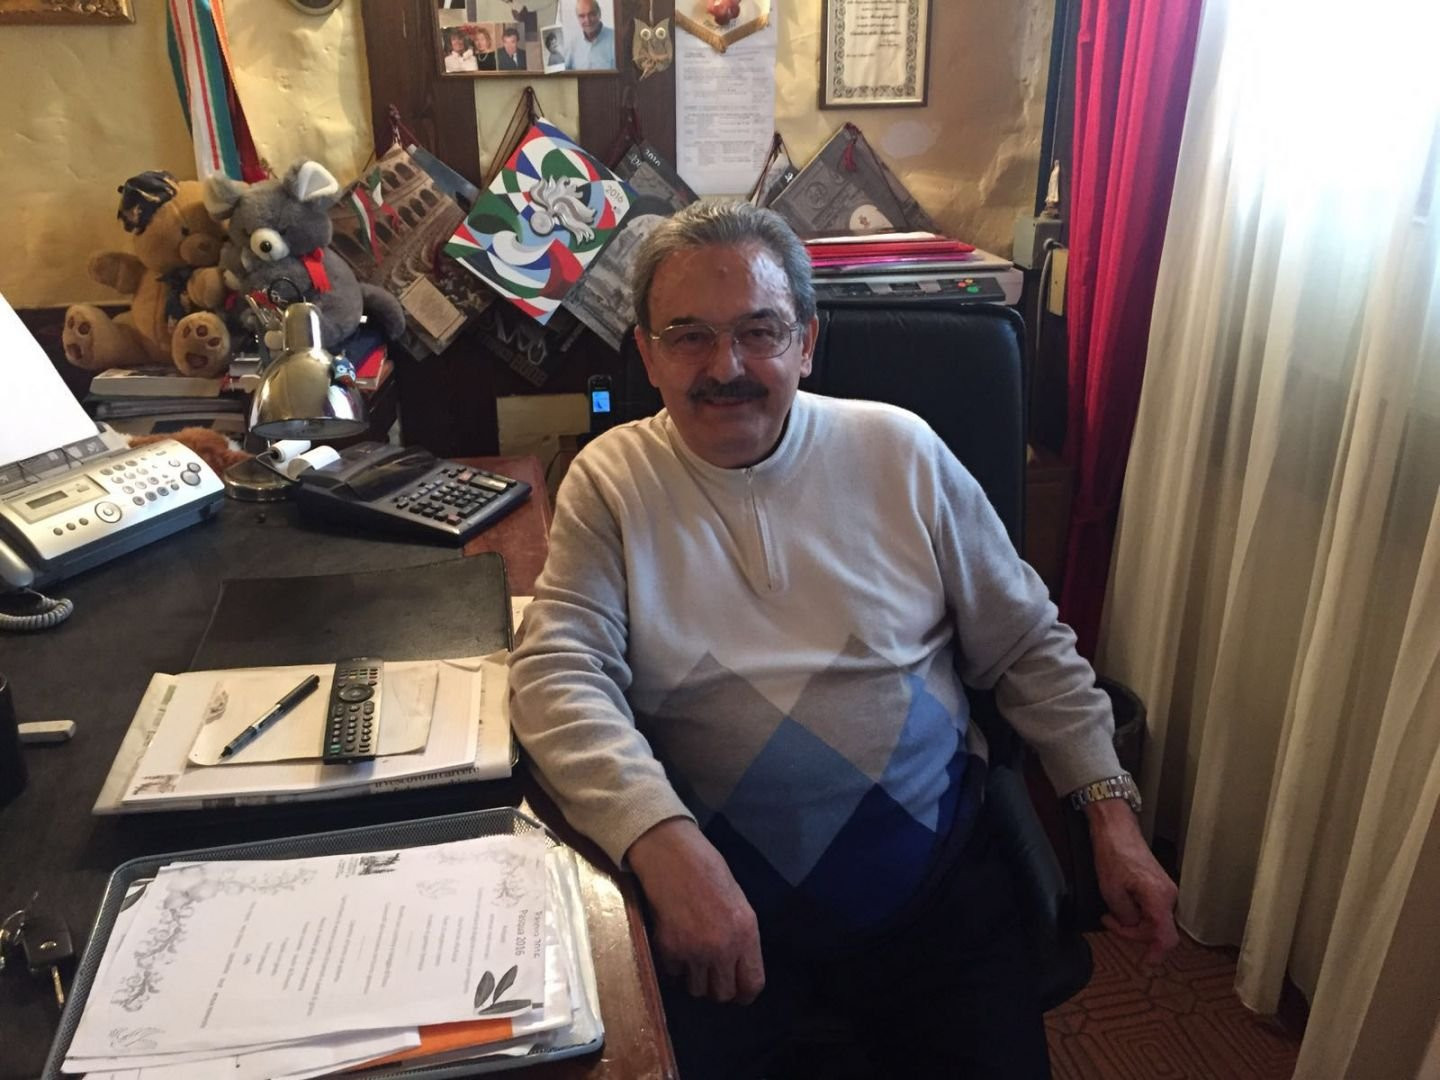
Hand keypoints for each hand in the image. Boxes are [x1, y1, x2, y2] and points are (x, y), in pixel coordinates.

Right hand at [625, 818, 764, 1003]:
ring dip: (695, 978)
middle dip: (718, 987)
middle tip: (711, 974)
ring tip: (691, 956)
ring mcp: (694, 952)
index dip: (745, 993)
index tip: (738, 993)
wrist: (673, 857)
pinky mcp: (669, 951)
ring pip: (696, 989)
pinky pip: (674, 974)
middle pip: (723, 993)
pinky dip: (674, 965)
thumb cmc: (709, 873)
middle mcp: (723, 949)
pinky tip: (675, 943)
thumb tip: (738, 966)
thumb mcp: (738, 903)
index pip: (752, 983)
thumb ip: (741, 937)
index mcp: (746, 934)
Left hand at [1085, 799, 1178, 964]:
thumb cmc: (1113, 853)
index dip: (1157, 953)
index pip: (1166, 937)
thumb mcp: (1111, 891)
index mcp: (1159, 898)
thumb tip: (1133, 926)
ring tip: (1112, 911)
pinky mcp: (1160, 887)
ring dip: (1133, 922)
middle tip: (1109, 921)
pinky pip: (1152, 910)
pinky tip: (1121, 905)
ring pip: (1154, 921)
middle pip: (1157, 931)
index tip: (1146, 963)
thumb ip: (1125, 916)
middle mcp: (1169, 895)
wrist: (1117, 829)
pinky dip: (1137, 912)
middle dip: (1132, 931)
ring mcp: (1167, 891)